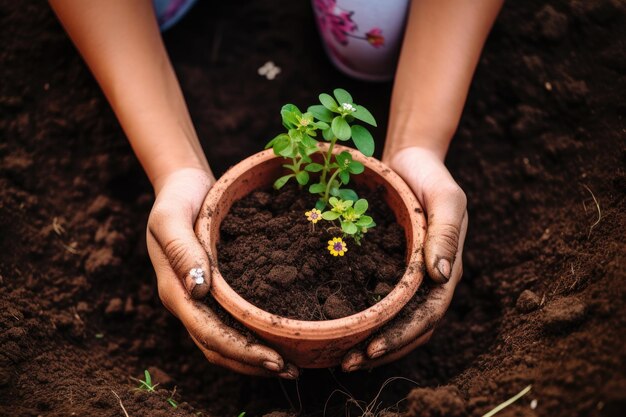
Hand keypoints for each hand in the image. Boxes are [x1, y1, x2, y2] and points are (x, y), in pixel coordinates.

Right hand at [146, 167, 297, 377]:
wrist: (182, 186)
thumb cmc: (176, 199)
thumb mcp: (170, 217)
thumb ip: (182, 250)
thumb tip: (199, 289)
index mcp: (176, 291)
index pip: (209, 333)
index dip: (241, 351)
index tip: (274, 359)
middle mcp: (188, 302)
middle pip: (218, 347)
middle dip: (253, 363)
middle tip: (291, 371)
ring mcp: (201, 299)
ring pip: (226, 341)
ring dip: (255, 357)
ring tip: (290, 365)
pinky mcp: (214, 290)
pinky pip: (233, 322)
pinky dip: (254, 335)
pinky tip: (279, 336)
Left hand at [342, 146, 467, 370]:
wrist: (412, 159)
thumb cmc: (431, 176)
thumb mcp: (446, 197)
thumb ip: (446, 232)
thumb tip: (439, 275)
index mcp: (445, 269)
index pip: (427, 315)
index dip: (400, 336)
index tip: (370, 349)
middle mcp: (428, 280)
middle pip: (410, 328)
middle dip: (382, 349)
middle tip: (347, 363)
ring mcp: (408, 277)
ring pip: (394, 321)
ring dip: (371, 342)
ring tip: (340, 357)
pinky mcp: (389, 269)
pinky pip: (378, 300)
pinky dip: (364, 319)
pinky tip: (339, 327)